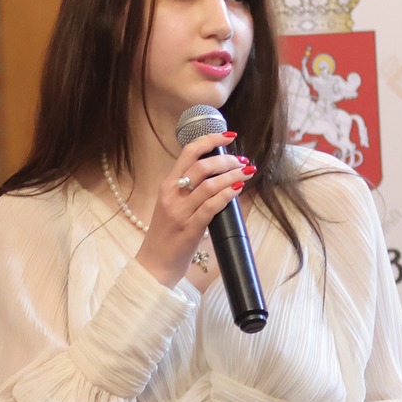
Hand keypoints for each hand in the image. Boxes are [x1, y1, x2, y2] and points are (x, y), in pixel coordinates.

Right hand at [133, 133, 254, 286]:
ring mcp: (180, 212)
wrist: (154, 265)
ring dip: (232, 174)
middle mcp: (171, 195)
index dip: (210, 140)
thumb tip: (218, 176)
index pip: (188, 153)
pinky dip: (227, 194)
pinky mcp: (189, 229)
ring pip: (209, 184)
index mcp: (166, 186)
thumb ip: (189, 191)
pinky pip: (211, 206)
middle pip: (202, 166)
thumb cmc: (166, 237)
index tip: (229, 136)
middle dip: (227, 159)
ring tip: (246, 172)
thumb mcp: (172, 207)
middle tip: (242, 161)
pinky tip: (238, 188)